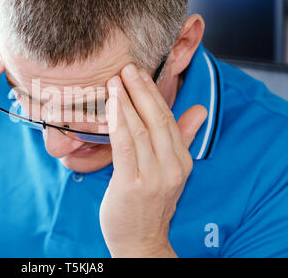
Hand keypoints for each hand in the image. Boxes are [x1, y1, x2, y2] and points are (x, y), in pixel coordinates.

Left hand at [99, 64, 207, 257]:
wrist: (140, 241)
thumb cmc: (149, 203)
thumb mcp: (171, 171)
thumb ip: (182, 138)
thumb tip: (199, 111)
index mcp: (181, 161)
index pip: (169, 119)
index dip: (153, 95)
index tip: (140, 74)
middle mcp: (172, 167)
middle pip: (157, 120)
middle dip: (141, 91)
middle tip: (127, 69)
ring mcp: (153, 177)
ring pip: (140, 130)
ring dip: (126, 102)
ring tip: (115, 81)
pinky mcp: (132, 185)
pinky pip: (125, 146)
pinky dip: (118, 122)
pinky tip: (111, 106)